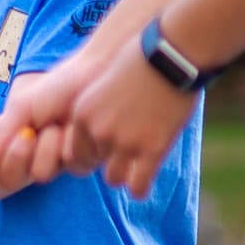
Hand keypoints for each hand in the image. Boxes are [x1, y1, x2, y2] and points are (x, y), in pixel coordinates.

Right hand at [0, 52, 109, 186]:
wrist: (92, 75)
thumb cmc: (55, 88)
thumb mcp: (22, 108)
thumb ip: (1, 135)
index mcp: (17, 145)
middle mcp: (36, 157)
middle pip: (13, 179)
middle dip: (18, 154)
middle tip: (29, 132)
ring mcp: (60, 162)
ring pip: (41, 174)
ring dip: (47, 146)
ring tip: (59, 122)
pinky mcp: (86, 160)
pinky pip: (69, 165)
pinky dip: (70, 142)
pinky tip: (77, 125)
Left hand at [64, 48, 196, 199]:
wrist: (170, 55)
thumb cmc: (141, 60)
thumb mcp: (104, 82)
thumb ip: (97, 109)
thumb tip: (97, 126)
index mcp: (83, 113)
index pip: (74, 151)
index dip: (90, 152)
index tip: (104, 149)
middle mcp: (98, 131)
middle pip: (93, 164)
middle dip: (107, 161)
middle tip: (123, 156)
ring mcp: (124, 143)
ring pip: (113, 179)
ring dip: (123, 175)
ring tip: (135, 170)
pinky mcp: (152, 150)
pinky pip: (138, 186)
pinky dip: (140, 189)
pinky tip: (144, 186)